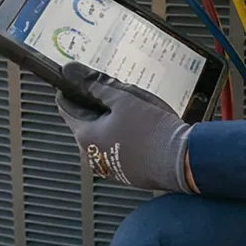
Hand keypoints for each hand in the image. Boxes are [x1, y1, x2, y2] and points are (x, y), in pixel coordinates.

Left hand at [54, 64, 193, 192]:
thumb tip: (72, 72)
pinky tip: (141, 131)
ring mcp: (108, 167)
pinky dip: (122, 139)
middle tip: (118, 96)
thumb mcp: (123, 98)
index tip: (79, 82)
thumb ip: (95, 85)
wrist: (180, 160)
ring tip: (135, 114)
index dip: (71, 90)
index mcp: (85, 136)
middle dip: (97, 107)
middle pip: (85, 123)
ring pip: (102, 137)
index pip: (65, 107)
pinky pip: (116, 150)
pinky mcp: (124, 173)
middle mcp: (91, 155)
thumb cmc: (153, 130)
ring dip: (111, 123)